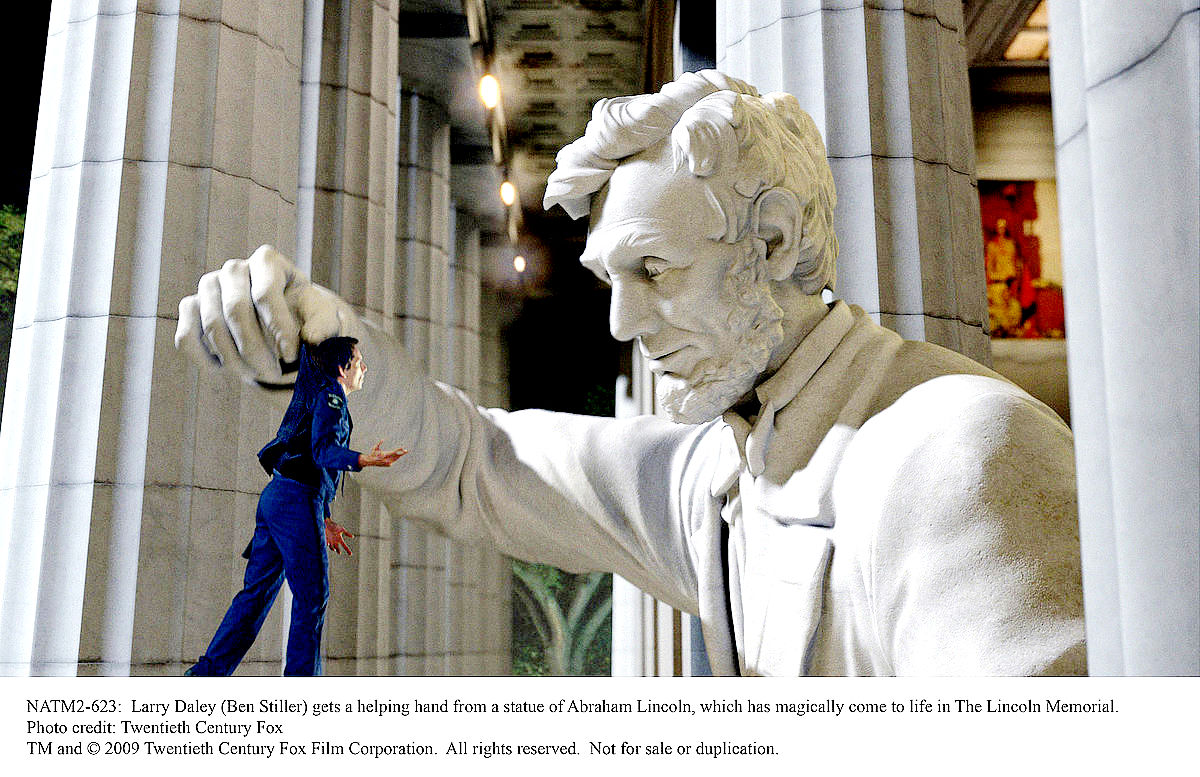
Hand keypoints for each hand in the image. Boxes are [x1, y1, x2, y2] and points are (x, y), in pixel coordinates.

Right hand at [174, 245, 359, 382]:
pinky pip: (186, 338)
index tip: (292, 356)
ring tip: (258, 374)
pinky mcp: (190, 308)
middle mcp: (234, 269)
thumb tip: (311, 339)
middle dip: (255, 349)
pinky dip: (206, 361)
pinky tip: (227, 370)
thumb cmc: (304, 318)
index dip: (278, 328)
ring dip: (235, 360)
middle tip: (274, 373)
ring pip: (212, 327)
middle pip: (235, 311)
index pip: (265, 293)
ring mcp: (208, 287)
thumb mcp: (324, 318)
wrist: (280, 326)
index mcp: (267, 261)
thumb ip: (325, 325)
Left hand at [325, 519, 353, 555]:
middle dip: (338, 550)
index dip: (347, 550)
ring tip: (334, 549)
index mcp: (339, 539)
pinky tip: (328, 544)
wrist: (327, 523)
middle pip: (337, 548)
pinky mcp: (326, 540)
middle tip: (339, 552)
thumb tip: (353, 537)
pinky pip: (326, 544)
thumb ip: (347, 533)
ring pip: (332, 547)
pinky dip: (327, 544)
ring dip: (333, 549)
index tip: (351, 554)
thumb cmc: (334, 526)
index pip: (344, 546)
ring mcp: (330, 541)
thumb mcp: (342, 529)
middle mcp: (335, 542)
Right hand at [358, 441, 407, 467]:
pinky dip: (395, 459)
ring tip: (403, 453)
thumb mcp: (375, 448)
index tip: (402, 448)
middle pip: (397, 456)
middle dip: (402, 453)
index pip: (394, 452)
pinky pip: (393, 461)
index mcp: (386, 454)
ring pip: (396, 459)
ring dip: (399, 456)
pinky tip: (397, 457)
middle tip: (406, 451)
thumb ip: (379, 444)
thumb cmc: (373, 454)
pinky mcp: (388, 465)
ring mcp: (388, 463)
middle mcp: (388, 459)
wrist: (371, 462)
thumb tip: (382, 439)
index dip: (399, 450)